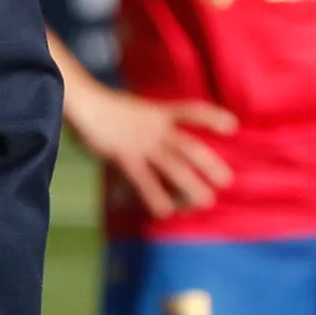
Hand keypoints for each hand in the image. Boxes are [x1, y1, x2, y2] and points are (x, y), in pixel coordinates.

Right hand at [63, 82, 233, 219]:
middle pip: (190, 147)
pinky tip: (164, 212)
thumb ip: (144, 122)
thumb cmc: (102, 105)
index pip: (192, 111)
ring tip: (205, 202)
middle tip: (225, 181)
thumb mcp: (132, 108)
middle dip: (209, 165)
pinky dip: (156, 197)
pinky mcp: (126, 157)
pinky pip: (144, 181)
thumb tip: (153, 135)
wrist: (83, 102)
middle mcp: (155, 128)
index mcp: (158, 112)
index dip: (213, 118)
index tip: (232, 127)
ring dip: (191, 186)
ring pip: (174, 167)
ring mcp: (142, 144)